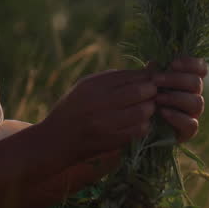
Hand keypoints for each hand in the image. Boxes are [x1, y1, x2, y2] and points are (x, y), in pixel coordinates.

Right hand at [38, 69, 157, 162]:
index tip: (149, 78)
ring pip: (143, 111)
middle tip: (151, 92)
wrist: (56, 140)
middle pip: (139, 91)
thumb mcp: (86, 86)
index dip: (145, 75)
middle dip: (151, 90)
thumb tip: (150, 66)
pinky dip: (144, 124)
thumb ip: (115, 77)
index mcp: (92, 85)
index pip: (129, 75)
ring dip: (149, 108)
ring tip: (146, 107)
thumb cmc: (73, 108)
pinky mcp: (112, 141)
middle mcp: (99, 102)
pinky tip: (139, 122)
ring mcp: (106, 123)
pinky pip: (140, 129)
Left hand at [151, 56, 207, 142]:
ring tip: (157, 98)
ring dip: (175, 98)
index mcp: (188, 80)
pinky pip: (191, 124)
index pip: (200, 68)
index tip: (173, 64)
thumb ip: (155, 72)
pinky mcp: (189, 131)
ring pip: (197, 102)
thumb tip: (156, 62)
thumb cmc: (147, 99)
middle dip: (176, 79)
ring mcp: (193, 114)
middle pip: (197, 83)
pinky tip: (162, 112)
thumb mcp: (149, 83)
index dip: (191, 63)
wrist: (141, 125)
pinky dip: (176, 117)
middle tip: (155, 80)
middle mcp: (194, 95)